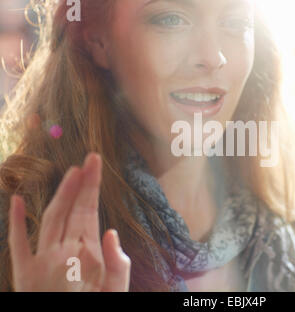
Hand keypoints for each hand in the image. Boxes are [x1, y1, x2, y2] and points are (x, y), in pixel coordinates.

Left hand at [8, 153, 130, 290]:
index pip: (88, 210)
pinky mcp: (23, 273)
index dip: (91, 185)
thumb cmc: (97, 310)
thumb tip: (111, 232)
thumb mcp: (116, 292)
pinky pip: (17, 243)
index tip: (94, 162)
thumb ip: (116, 265)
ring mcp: (39, 261)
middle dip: (79, 182)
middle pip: (70, 208)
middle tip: (88, 159)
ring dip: (59, 193)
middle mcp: (60, 252)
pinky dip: (16, 222)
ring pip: (49, 218)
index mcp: (85, 255)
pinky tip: (17, 199)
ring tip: (69, 172)